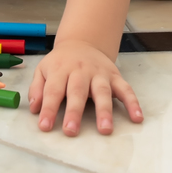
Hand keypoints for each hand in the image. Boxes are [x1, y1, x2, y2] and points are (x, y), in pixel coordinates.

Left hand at [28, 39, 142, 135]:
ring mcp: (99, 73)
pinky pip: (126, 89)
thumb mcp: (43, 69)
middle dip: (74, 112)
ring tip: (105, 129)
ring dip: (104, 111)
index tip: (45, 127)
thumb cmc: (60, 62)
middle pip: (77, 91)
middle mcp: (80, 71)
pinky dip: (133, 103)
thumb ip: (37, 88)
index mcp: (60, 69)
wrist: (82, 42)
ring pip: (102, 91)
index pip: (53, 91)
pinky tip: (137, 118)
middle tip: (71, 130)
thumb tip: (35, 109)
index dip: (48, 109)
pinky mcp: (115, 76)